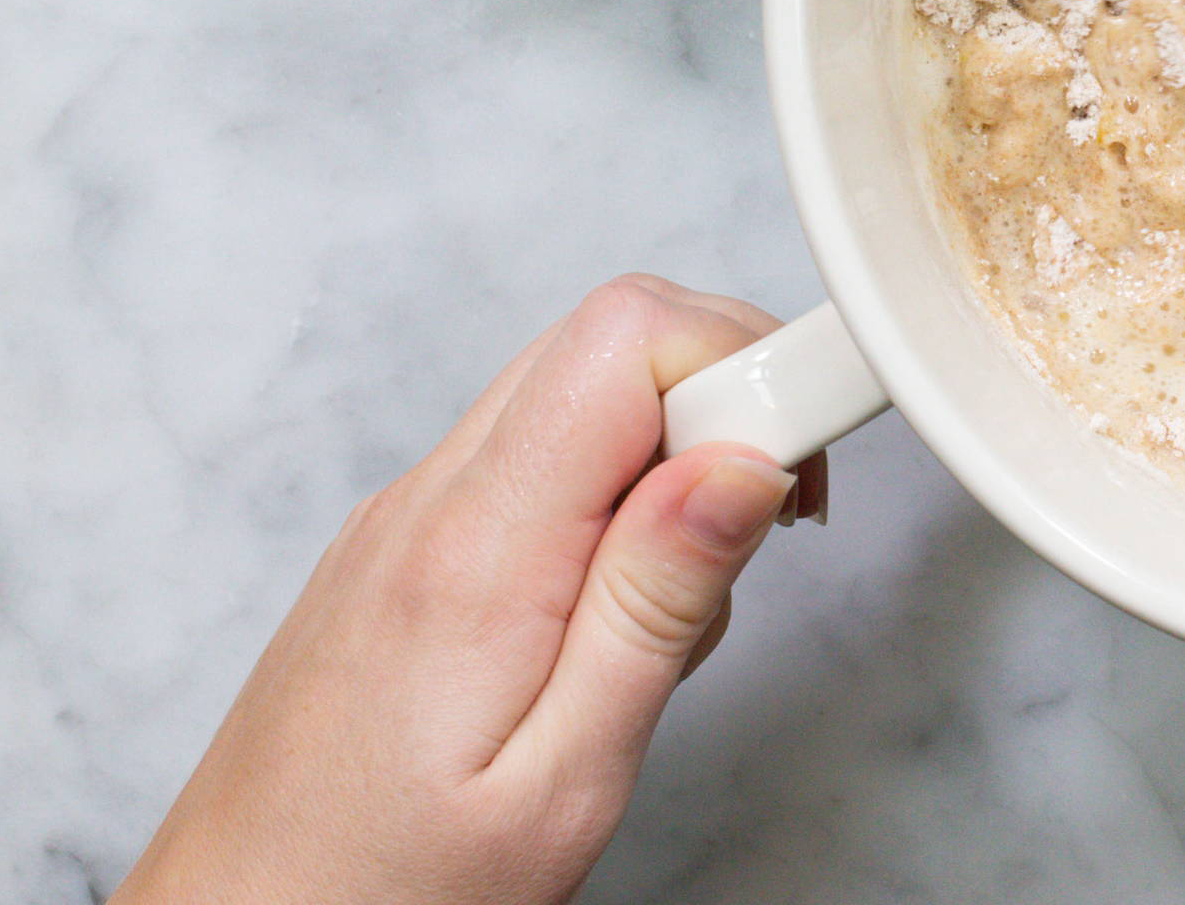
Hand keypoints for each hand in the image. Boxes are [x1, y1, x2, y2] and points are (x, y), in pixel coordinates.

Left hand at [119, 276, 823, 904]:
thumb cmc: (385, 893)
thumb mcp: (562, 780)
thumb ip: (658, 609)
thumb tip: (744, 463)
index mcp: (477, 549)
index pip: (629, 335)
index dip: (745, 367)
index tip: (799, 466)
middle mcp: (430, 502)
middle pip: (611, 336)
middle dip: (725, 398)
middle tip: (765, 528)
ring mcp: (407, 516)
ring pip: (578, 391)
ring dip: (670, 453)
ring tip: (676, 608)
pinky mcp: (403, 546)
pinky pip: (535, 458)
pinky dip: (608, 496)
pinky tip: (610, 619)